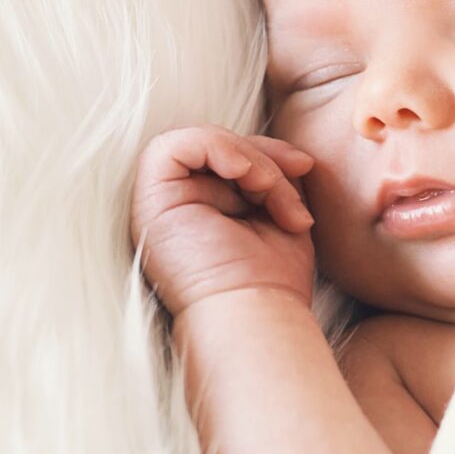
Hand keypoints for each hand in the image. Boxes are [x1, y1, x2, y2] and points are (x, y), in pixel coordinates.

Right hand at [128, 123, 317, 318]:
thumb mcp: (284, 215)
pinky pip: (172, 146)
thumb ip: (279, 181)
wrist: (254, 311)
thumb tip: (299, 158)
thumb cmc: (272, 278)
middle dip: (263, 156)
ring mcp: (161, 204)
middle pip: (218, 146)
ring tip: (268, 190)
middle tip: (289, 186)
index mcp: (207, 209)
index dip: (270, 151)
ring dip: (246, 157)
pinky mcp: (151, 202)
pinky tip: (243, 173)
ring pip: (199, 142)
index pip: (232, 155)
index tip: (304, 168)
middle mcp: (179, 206)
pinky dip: (214, 146)